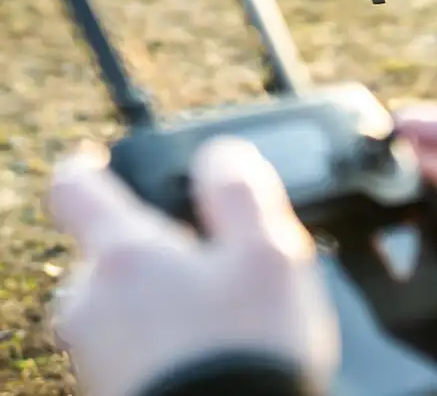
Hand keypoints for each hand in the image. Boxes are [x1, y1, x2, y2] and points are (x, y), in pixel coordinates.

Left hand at [48, 138, 338, 395]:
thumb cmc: (243, 352)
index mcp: (124, 253)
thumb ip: (240, 192)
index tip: (101, 161)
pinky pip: (129, 346)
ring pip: (119, 302)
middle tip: (211, 261)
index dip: (90, 166)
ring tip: (220, 318)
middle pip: (107, 251)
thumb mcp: (268, 254)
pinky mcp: (108, 389)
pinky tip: (208, 353)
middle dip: (151, 247)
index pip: (76, 186)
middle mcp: (90, 302)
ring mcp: (92, 353)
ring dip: (159, 298)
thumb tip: (221, 155)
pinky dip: (161, 340)